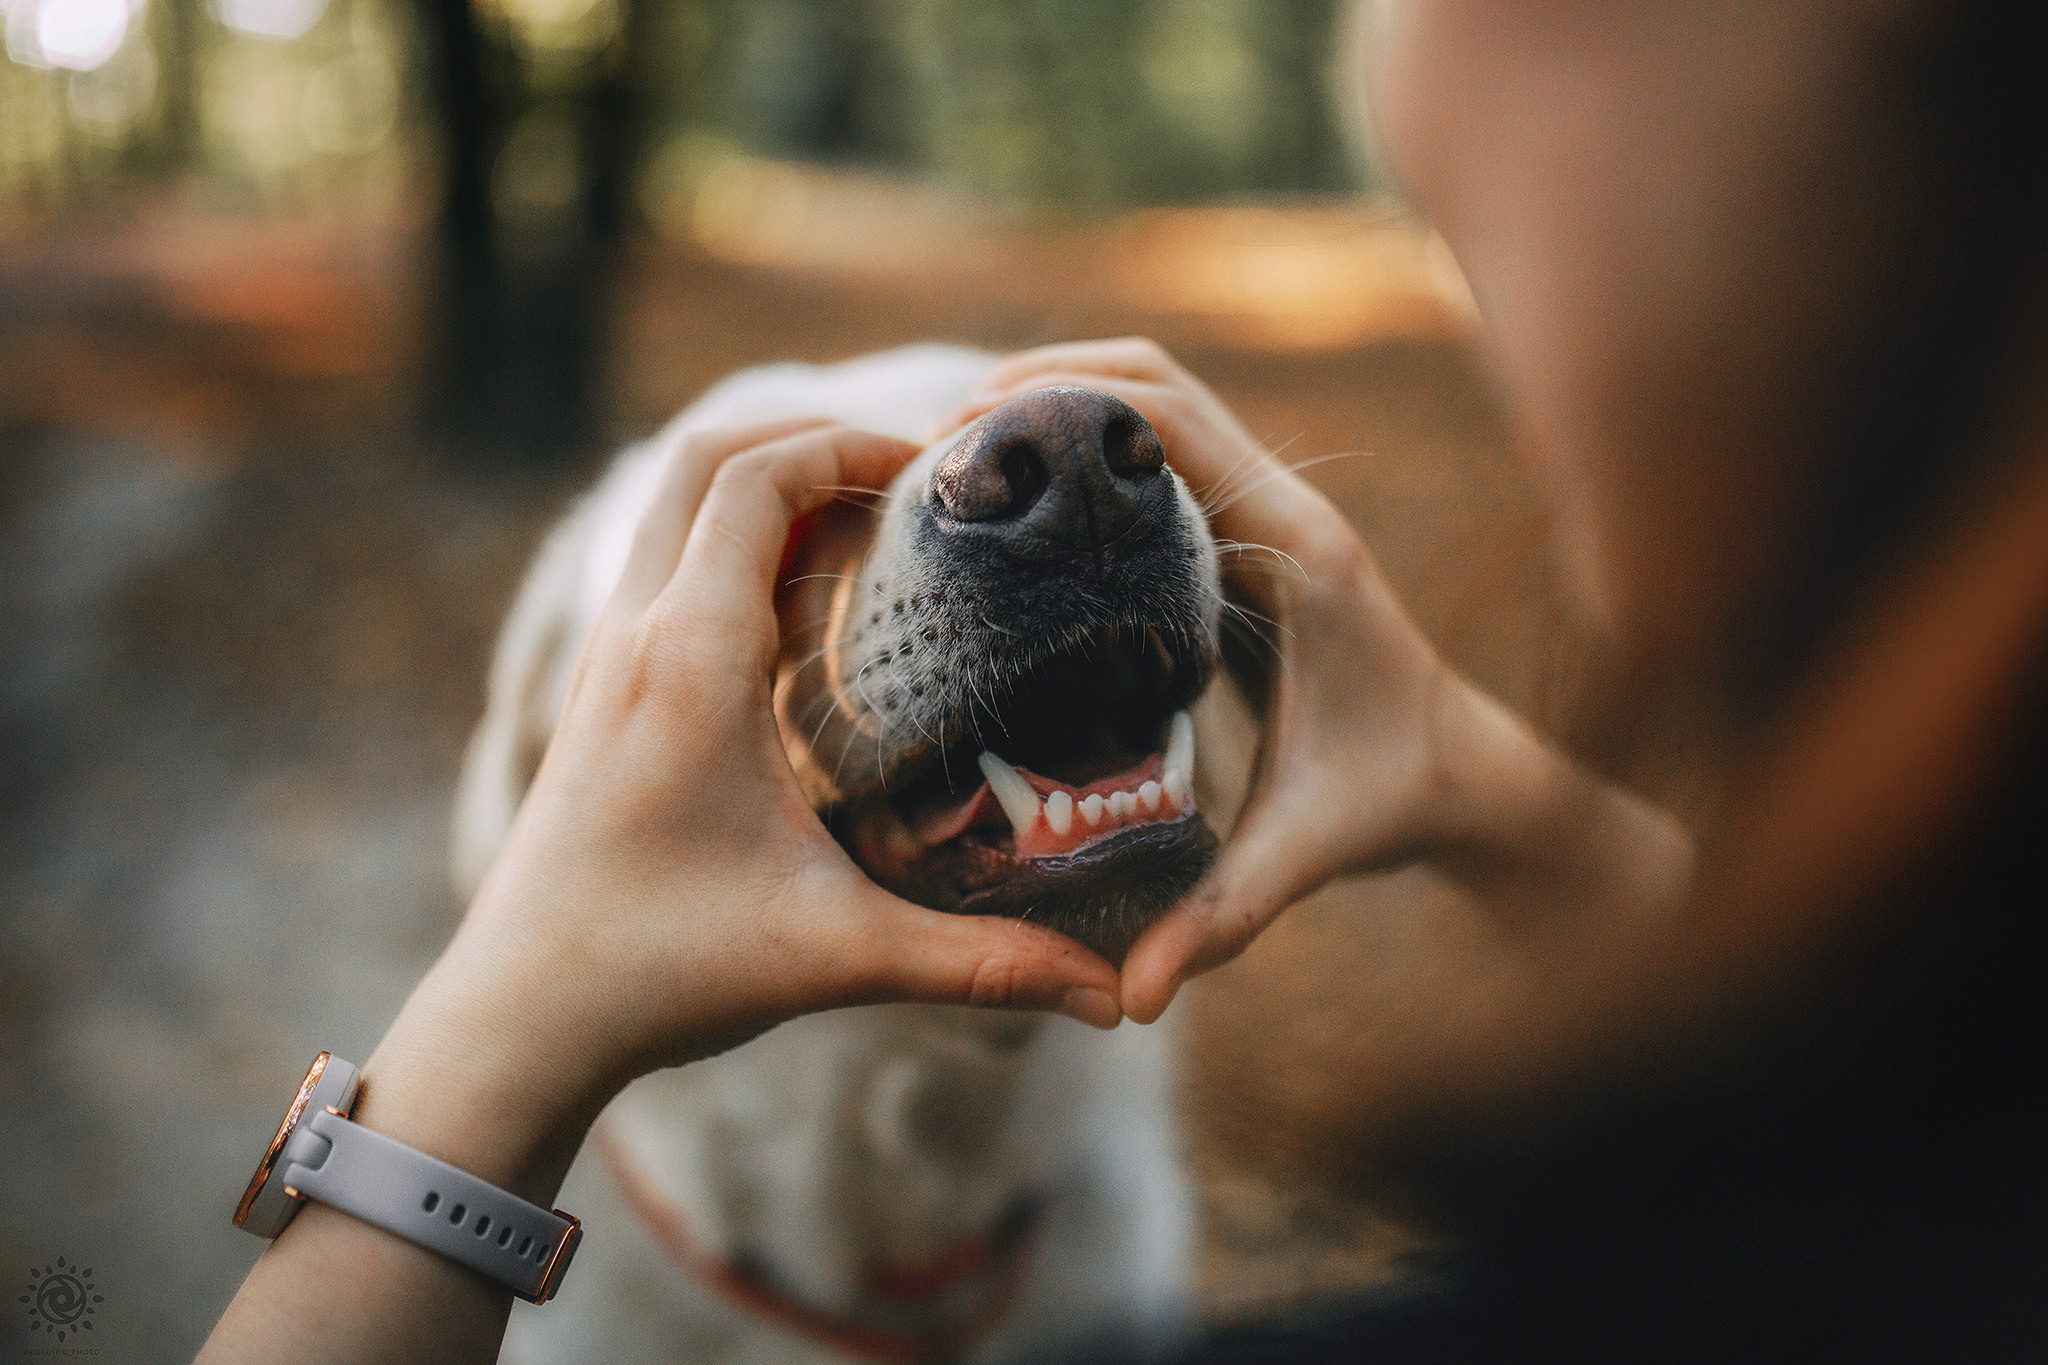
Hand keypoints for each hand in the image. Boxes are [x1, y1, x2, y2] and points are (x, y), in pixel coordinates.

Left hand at [204, 418, 1124, 1364]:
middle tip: (905, 475)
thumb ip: (979, 965)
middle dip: (806, 439)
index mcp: (688, 662)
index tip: (933, 463)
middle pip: (702, 458)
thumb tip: (1108, 997)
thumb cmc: (661, 971)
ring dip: (764, 486)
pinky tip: (804, 613)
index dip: (847, 444)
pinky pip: (665, 566)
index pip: (754, 479)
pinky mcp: (601, 692)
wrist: (521, 1016)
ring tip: (868, 527)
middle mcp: (636, 637)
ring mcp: (607, 660)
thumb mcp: (835, 955)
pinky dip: (731, 543)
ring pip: (674, 508)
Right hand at [948, 340, 1473, 1022]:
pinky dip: (1087, 450)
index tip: (967, 442)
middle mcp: (1284, 510)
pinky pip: (1159, 452)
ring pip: (1156, 404)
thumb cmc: (1393, 796)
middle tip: (935, 450)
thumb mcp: (1308, 853)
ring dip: (1061, 406)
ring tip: (956, 462)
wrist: (1465, 771)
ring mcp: (1267, 509)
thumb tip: (1133, 994)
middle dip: (1042, 388)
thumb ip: (1223, 914)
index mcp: (1299, 552)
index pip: (1176, 422)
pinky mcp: (1245, 530)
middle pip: (1155, 382)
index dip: (1068, 404)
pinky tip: (1018, 504)